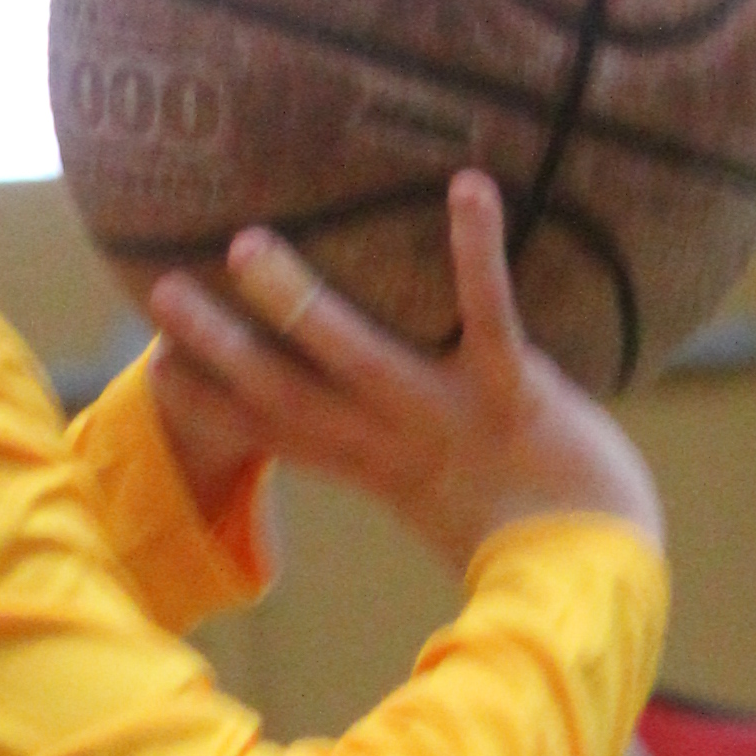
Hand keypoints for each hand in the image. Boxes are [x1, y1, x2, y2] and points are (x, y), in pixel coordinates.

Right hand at [147, 173, 664, 572]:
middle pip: (290, 394)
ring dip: (300, 301)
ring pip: (360, 355)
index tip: (155, 368)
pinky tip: (468, 185)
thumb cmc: (534, 527)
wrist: (601, 570)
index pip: (276, 433)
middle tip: (161, 291)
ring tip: (248, 245)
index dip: (212, 402)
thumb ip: (406, 449)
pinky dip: (475, 250)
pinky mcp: (515, 393)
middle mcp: (397, 444)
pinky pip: (488, 314)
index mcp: (377, 467)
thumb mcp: (446, 489)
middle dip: (223, 346)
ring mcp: (450, 418)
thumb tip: (382, 409)